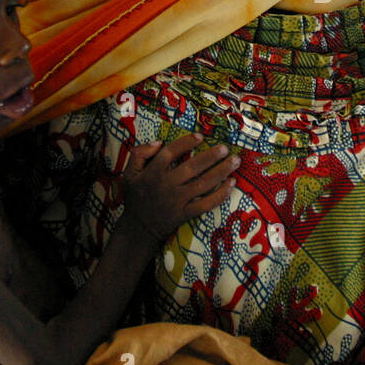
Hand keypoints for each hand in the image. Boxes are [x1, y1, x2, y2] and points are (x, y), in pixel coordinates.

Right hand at [122, 134, 237, 242]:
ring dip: (221, 172)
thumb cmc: (137, 196)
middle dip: (211, 157)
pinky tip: (231, 184)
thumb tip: (158, 142)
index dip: (185, 143)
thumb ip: (139, 154)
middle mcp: (167, 185)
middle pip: (192, 167)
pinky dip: (220, 195)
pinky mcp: (185, 214)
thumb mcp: (129, 173)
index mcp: (153, 172)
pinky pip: (205, 204)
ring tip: (235, 161)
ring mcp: (177, 200)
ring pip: (202, 184)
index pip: (170, 153)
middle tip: (226, 148)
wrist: (139, 228)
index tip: (200, 136)